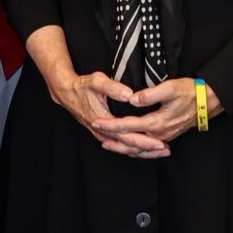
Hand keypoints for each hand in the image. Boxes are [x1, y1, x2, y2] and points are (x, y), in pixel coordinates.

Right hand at [22, 25, 162, 157]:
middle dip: (148, 150)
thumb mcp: (96, 81)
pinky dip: (134, 149)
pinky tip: (145, 149)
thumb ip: (113, 87)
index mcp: (103, 121)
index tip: (159, 142)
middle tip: (165, 149)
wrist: (66, 93)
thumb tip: (129, 94)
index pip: (127, 135)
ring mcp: (103, 135)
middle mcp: (103, 132)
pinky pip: (121, 145)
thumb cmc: (82, 86)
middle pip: (128, 147)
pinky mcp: (105, 134)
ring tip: (160, 151)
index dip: (144, 140)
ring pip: (125, 149)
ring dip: (142, 152)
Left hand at [91, 77, 222, 155]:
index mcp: (157, 122)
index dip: (111, 124)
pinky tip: (129, 145)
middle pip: (130, 141)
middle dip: (112, 137)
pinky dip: (135, 147)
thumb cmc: (190, 92)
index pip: (128, 125)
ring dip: (122, 145)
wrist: (208, 101)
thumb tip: (132, 99)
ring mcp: (164, 136)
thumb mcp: (170, 88)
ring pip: (138, 146)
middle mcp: (159, 134)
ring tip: (107, 143)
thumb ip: (150, 95)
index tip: (96, 121)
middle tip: (96, 132)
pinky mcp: (167, 136)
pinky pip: (146, 146)